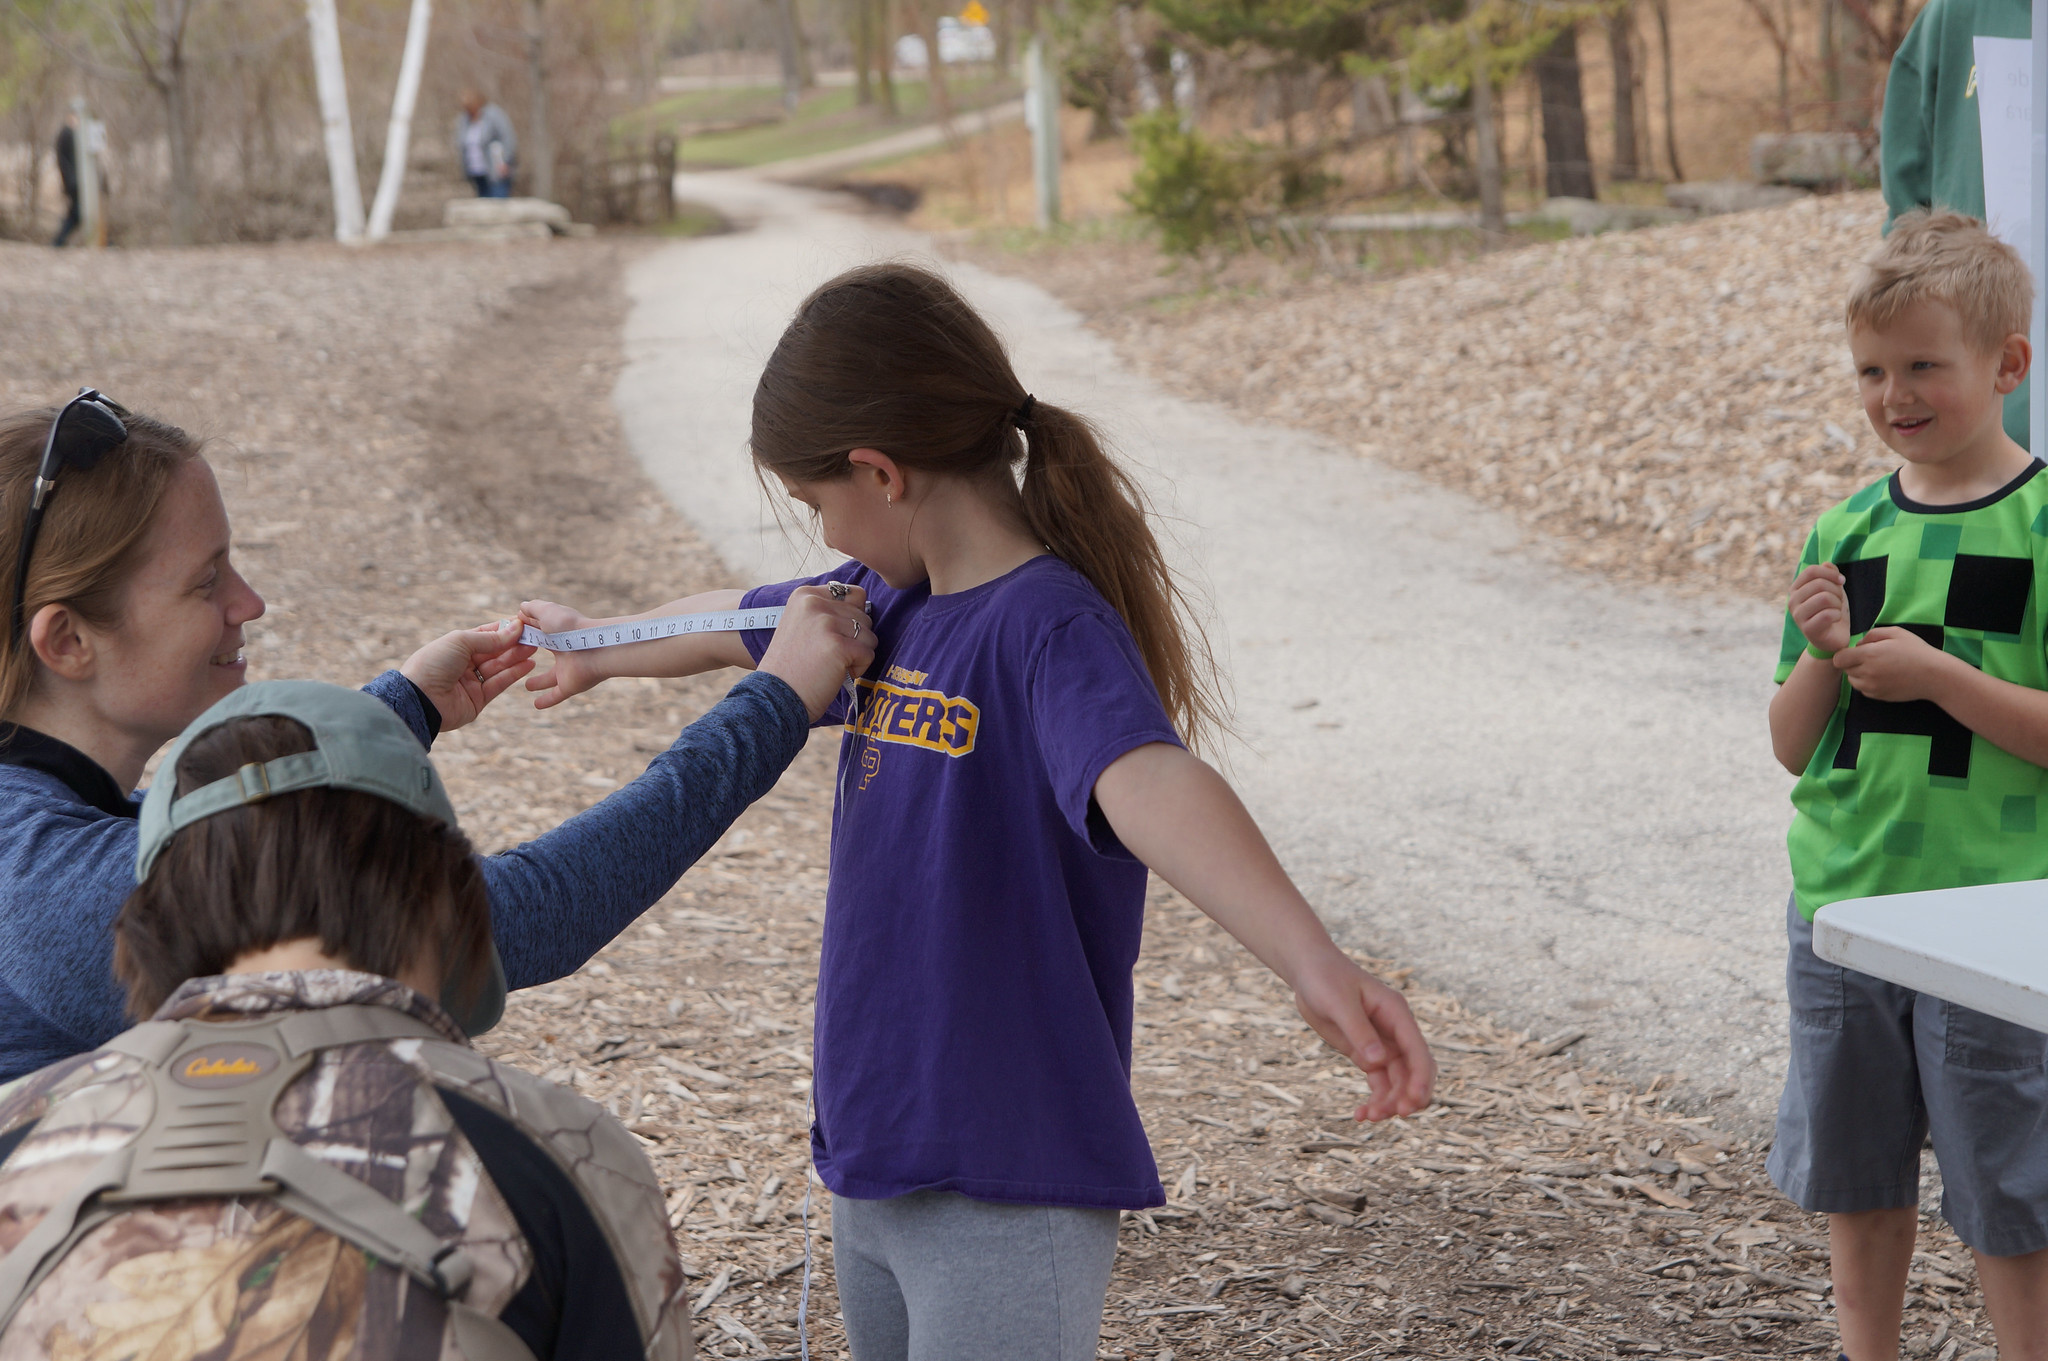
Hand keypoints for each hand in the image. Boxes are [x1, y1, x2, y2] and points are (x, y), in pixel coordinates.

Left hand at [400, 619, 536, 732]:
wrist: (419, 698)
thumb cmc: (433, 663)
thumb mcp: (461, 641)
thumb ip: (491, 638)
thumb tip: (515, 628)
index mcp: (456, 647)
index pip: (484, 635)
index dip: (503, 630)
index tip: (522, 624)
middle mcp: (464, 664)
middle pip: (494, 652)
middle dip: (513, 644)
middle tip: (533, 637)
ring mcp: (471, 682)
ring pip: (499, 667)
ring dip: (517, 657)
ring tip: (534, 648)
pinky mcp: (478, 700)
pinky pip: (499, 684)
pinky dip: (514, 674)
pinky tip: (528, 664)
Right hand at [519, 600, 606, 710]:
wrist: (594, 647)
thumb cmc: (569, 626)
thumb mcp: (547, 611)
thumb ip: (533, 609)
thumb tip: (522, 608)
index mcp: (557, 632)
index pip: (538, 632)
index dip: (525, 633)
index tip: (509, 636)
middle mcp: (563, 650)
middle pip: (544, 654)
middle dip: (531, 655)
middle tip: (514, 659)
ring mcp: (567, 669)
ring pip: (550, 678)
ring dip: (540, 682)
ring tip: (528, 686)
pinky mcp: (569, 685)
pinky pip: (556, 695)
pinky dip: (547, 700)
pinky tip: (536, 705)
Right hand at [757, 584, 876, 719]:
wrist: (776, 697)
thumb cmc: (793, 667)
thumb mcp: (802, 624)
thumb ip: (828, 611)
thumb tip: (865, 607)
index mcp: (805, 595)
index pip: (854, 594)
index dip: (851, 619)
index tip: (830, 638)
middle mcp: (814, 603)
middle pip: (864, 616)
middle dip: (854, 640)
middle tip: (827, 656)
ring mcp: (826, 623)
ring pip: (869, 635)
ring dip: (857, 654)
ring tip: (830, 665)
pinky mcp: (838, 645)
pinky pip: (868, 653)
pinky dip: (858, 669)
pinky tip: (835, 674)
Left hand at [1289, 948, 1435, 1121]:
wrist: (1308, 972)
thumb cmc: (1324, 979)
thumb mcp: (1338, 1002)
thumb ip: (1358, 1031)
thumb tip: (1378, 1062)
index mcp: (1396, 1013)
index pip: (1417, 1050)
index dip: (1420, 1077)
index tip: (1413, 1102)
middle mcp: (1395, 1031)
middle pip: (1414, 1070)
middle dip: (1408, 1095)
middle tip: (1391, 1115)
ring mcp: (1382, 1044)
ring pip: (1396, 1081)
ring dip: (1388, 1102)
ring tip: (1367, 1117)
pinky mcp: (1366, 1053)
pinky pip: (1378, 1082)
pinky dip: (1374, 1099)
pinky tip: (1360, 1114)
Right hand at [1789, 563, 1850, 654]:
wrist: (1832, 638)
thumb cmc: (1831, 611)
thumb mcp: (1832, 589)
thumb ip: (1829, 574)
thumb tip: (1827, 564)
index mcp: (1795, 589)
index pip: (1811, 571)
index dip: (1830, 573)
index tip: (1841, 581)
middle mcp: (1792, 601)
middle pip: (1820, 584)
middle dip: (1837, 591)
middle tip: (1839, 601)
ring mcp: (1797, 616)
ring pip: (1825, 598)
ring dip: (1838, 604)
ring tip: (1836, 610)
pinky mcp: (1807, 629)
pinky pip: (1828, 614)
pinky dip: (1838, 616)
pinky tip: (1835, 620)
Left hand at [1834, 626, 1958, 702]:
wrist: (1934, 675)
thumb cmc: (1916, 651)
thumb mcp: (1896, 633)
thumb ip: (1872, 635)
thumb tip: (1858, 644)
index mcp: (1869, 655)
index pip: (1839, 659)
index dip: (1844, 654)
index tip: (1854, 651)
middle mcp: (1867, 672)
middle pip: (1845, 669)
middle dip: (1853, 662)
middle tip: (1871, 658)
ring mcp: (1872, 687)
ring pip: (1853, 680)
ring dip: (1859, 674)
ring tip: (1878, 667)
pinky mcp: (1878, 696)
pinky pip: (1863, 689)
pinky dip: (1868, 683)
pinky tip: (1884, 677)